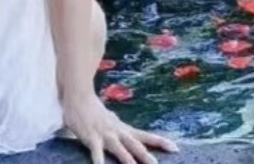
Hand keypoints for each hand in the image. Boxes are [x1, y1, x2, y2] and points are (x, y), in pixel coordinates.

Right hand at [62, 93, 176, 163]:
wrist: (78, 95)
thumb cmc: (93, 110)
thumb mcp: (111, 121)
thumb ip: (120, 132)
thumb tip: (130, 139)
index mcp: (123, 128)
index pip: (145, 136)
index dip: (160, 142)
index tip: (175, 148)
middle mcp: (117, 131)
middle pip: (136, 145)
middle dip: (147, 157)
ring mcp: (105, 134)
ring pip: (120, 149)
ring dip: (128, 160)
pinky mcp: (91, 137)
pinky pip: (96, 152)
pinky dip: (99, 161)